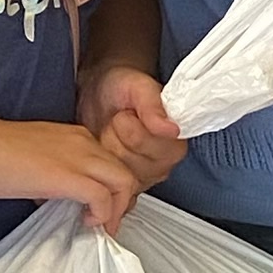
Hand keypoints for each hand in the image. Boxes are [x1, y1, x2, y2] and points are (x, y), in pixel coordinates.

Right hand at [0, 116, 142, 231]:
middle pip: (124, 173)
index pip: (111, 164)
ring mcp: (78, 157)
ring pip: (123, 183)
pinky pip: (103, 197)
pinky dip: (102, 215)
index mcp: (74, 137)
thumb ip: (51, 174)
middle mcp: (83, 142)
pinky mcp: (68, 176)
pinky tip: (86, 223)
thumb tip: (55, 197)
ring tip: (99, 228)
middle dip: (121, 203)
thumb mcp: (32, 161)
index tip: (98, 211)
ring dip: (116, 211)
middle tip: (105, 225)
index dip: (110, 191)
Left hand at [79, 65, 183, 192]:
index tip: (130, 112)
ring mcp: (142, 178)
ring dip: (106, 144)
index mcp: (176, 141)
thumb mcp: (137, 86)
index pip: (151, 144)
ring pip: (114, 168)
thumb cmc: (122, 89)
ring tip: (112, 130)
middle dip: (117, 133)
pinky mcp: (123, 186)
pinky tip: (103, 144)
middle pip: (129, 157)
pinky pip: (104, 178)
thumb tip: (171, 129)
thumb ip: (153, 105)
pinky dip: (97, 158)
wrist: (99, 94)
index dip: (133, 124)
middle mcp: (164, 164)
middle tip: (119, 119)